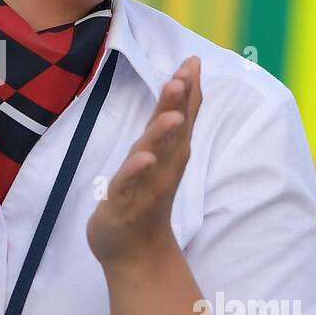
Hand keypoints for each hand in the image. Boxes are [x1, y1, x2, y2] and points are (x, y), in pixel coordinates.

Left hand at [87, 56, 201, 268]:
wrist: (133, 252)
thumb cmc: (143, 196)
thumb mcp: (157, 154)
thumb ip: (169, 121)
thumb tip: (183, 83)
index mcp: (168, 153)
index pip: (180, 117)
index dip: (187, 91)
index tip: (192, 62)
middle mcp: (162, 167)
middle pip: (172, 132)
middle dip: (178, 104)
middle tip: (185, 76)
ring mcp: (145, 186)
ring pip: (155, 156)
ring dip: (163, 136)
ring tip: (172, 116)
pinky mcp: (123, 204)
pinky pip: (129, 184)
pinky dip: (137, 171)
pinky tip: (144, 158)